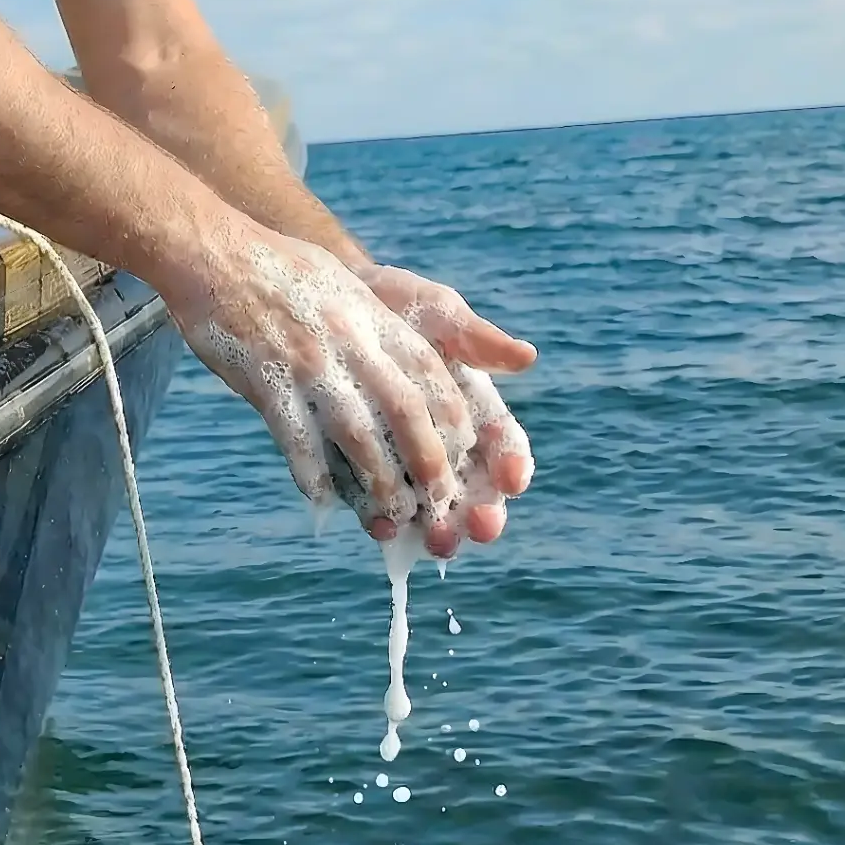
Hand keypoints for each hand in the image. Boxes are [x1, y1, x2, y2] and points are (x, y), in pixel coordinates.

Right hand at [158, 220, 479, 542]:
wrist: (212, 250)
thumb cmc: (279, 268)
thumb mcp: (343, 281)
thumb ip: (382, 320)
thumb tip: (418, 360)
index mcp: (369, 314)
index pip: (427, 369)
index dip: (451, 414)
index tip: (465, 449)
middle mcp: (347, 338)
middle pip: (403, 407)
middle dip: (427, 459)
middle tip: (439, 500)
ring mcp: (306, 360)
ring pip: (355, 431)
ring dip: (378, 478)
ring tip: (390, 515)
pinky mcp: (265, 378)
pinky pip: (295, 436)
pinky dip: (312, 472)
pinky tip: (322, 499)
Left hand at [360, 265, 535, 548]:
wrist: (318, 301)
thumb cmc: (388, 303)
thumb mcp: (430, 311)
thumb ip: (473, 337)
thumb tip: (526, 356)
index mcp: (468, 404)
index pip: (499, 442)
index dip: (510, 463)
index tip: (513, 480)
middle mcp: (438, 439)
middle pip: (470, 487)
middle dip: (478, 511)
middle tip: (479, 528)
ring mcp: (398, 458)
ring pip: (427, 504)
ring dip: (436, 528)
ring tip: (436, 542)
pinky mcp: (357, 466)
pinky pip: (373, 500)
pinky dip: (381, 518)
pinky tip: (383, 530)